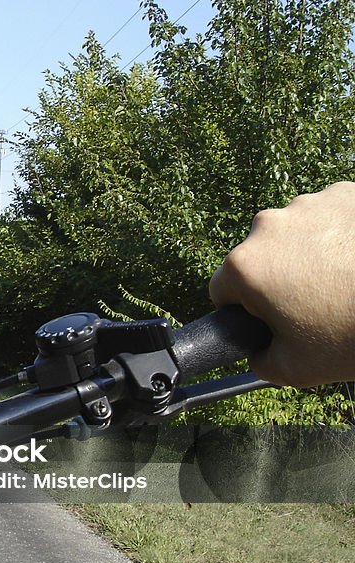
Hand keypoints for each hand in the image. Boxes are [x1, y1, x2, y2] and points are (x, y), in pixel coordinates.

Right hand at [209, 181, 354, 386]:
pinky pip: (331, 216)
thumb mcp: (294, 369)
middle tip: (316, 304)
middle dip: (279, 277)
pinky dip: (341, 235)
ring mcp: (310, 204)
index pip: (222, 289)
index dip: (245, 309)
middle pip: (258, 256)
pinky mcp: (346, 193)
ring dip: (310, 254)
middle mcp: (269, 225)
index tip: (275, 318)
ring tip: (344, 281)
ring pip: (296, 234)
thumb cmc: (354, 333)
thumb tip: (255, 351)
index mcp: (245, 265)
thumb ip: (259, 360)